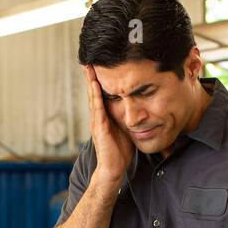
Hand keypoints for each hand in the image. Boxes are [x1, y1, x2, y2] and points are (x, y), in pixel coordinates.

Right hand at [84, 64, 133, 183]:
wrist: (113, 169)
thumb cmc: (120, 151)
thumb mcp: (126, 129)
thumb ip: (129, 117)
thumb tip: (139, 108)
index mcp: (104, 116)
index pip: (101, 93)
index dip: (99, 79)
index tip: (99, 64)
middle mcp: (98, 116)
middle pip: (94, 91)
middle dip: (91, 75)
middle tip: (88, 58)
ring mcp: (96, 121)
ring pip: (93, 96)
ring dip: (91, 81)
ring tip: (88, 66)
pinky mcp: (99, 127)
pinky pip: (97, 108)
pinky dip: (96, 95)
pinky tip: (95, 84)